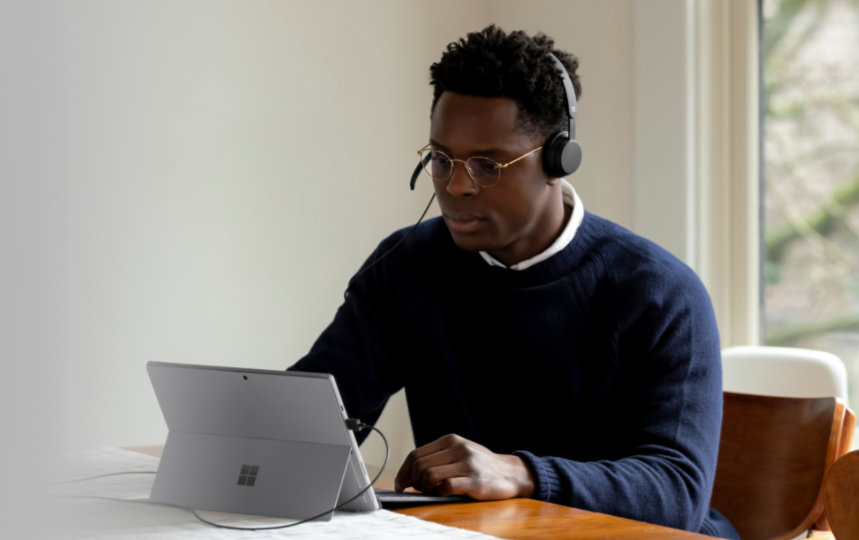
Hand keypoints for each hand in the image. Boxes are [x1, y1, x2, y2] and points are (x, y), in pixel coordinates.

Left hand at [393, 433, 534, 499]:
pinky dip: (440, 493)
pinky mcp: (475, 481)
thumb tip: (408, 474)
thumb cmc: (480, 465)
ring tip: (432, 491)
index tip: (400, 484)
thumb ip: (437, 458)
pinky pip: (447, 487)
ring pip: (430, 476)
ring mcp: (467, 464)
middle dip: (414, 481)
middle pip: (420, 466)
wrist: (511, 473)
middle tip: (419, 490)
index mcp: (451, 440)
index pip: (416, 454)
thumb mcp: (459, 452)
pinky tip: (445, 493)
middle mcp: (458, 448)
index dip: (403, 471)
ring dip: (425, 488)